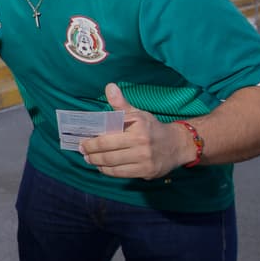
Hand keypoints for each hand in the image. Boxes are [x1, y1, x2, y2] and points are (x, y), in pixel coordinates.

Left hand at [79, 83, 195, 178]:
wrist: (177, 145)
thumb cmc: (152, 128)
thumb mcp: (138, 113)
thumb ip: (121, 104)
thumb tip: (109, 87)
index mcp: (137, 127)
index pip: (108, 135)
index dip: (92, 140)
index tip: (82, 141)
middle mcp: (141, 143)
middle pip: (108, 151)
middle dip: (91, 152)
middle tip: (82, 151)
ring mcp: (144, 159)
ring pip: (113, 164)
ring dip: (97, 162)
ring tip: (89, 159)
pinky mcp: (146, 172)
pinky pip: (121, 173)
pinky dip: (108, 171)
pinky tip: (102, 167)